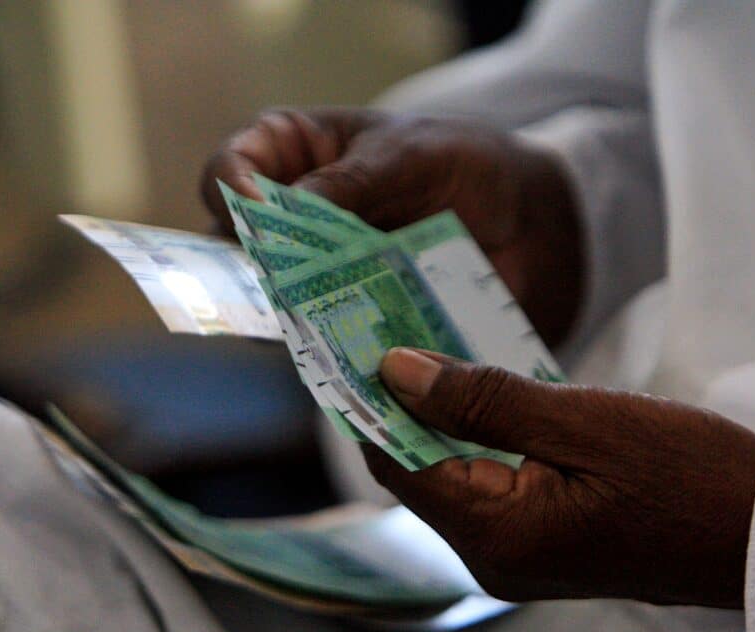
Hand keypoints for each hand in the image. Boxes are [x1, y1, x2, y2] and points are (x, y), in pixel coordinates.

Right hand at [201, 107, 585, 346]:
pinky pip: (318, 345)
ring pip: (269, 305)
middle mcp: (288, 220)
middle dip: (249, 270)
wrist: (527, 220)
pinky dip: (329, 354)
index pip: (227, 171)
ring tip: (316, 326)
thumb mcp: (410, 155)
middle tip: (277, 284)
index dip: (231, 192)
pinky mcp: (345, 324)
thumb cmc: (462, 162)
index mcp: (290, 155)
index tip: (260, 212)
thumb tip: (275, 211)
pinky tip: (351, 355)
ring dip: (287, 319)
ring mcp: (313, 277)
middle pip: (233, 249)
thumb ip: (348, 182)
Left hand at [363, 349, 754, 608]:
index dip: (369, 401)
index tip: (352, 338)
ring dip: (437, 423)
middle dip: (401, 406)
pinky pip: (486, 492)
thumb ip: (480, 400)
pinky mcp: (543, 549)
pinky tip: (480, 399)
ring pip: (450, 480)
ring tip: (428, 351)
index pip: (395, 461)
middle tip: (389, 328)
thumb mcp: (581, 421)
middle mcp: (492, 559)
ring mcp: (518, 560)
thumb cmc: (687, 474)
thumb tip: (395, 371)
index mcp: (493, 532)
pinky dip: (474, 446)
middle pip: (416, 473)